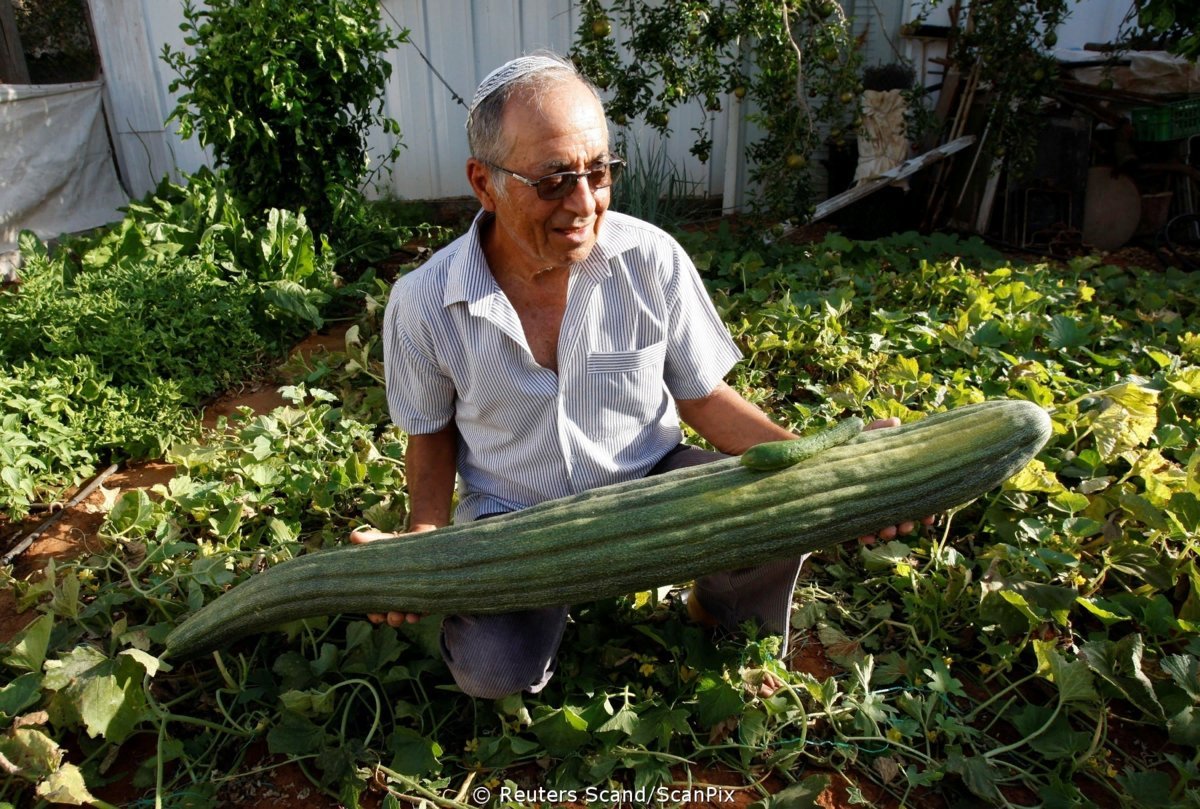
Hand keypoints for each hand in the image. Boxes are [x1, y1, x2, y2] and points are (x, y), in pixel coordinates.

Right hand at [349, 527, 431, 625]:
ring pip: (408, 615)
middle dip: (390, 618)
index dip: (374, 614)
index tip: (374, 614)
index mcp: (384, 590)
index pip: (376, 608)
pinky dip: (420, 613)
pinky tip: (417, 613)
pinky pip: (425, 609)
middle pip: (392, 616)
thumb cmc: (400, 545)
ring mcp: (414, 598)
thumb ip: (370, 541)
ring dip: (405, 618)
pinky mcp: (430, 595)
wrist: (426, 538)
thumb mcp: (385, 543)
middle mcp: (399, 597)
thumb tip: (353, 536)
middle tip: (389, 616)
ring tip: (405, 616)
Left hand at [856, 417, 936, 544]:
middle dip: (906, 523)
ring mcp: (867, 508)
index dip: (925, 509)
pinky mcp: (850, 516)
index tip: (929, 515)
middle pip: (901, 515)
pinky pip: (859, 531)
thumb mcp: (863, 438)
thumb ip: (878, 430)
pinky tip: (865, 537)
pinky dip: (864, 535)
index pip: (914, 497)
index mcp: (893, 481)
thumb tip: (896, 422)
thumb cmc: (848, 447)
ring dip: (888, 531)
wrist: (814, 460)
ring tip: (887, 532)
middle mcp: (882, 496)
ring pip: (883, 526)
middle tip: (905, 526)